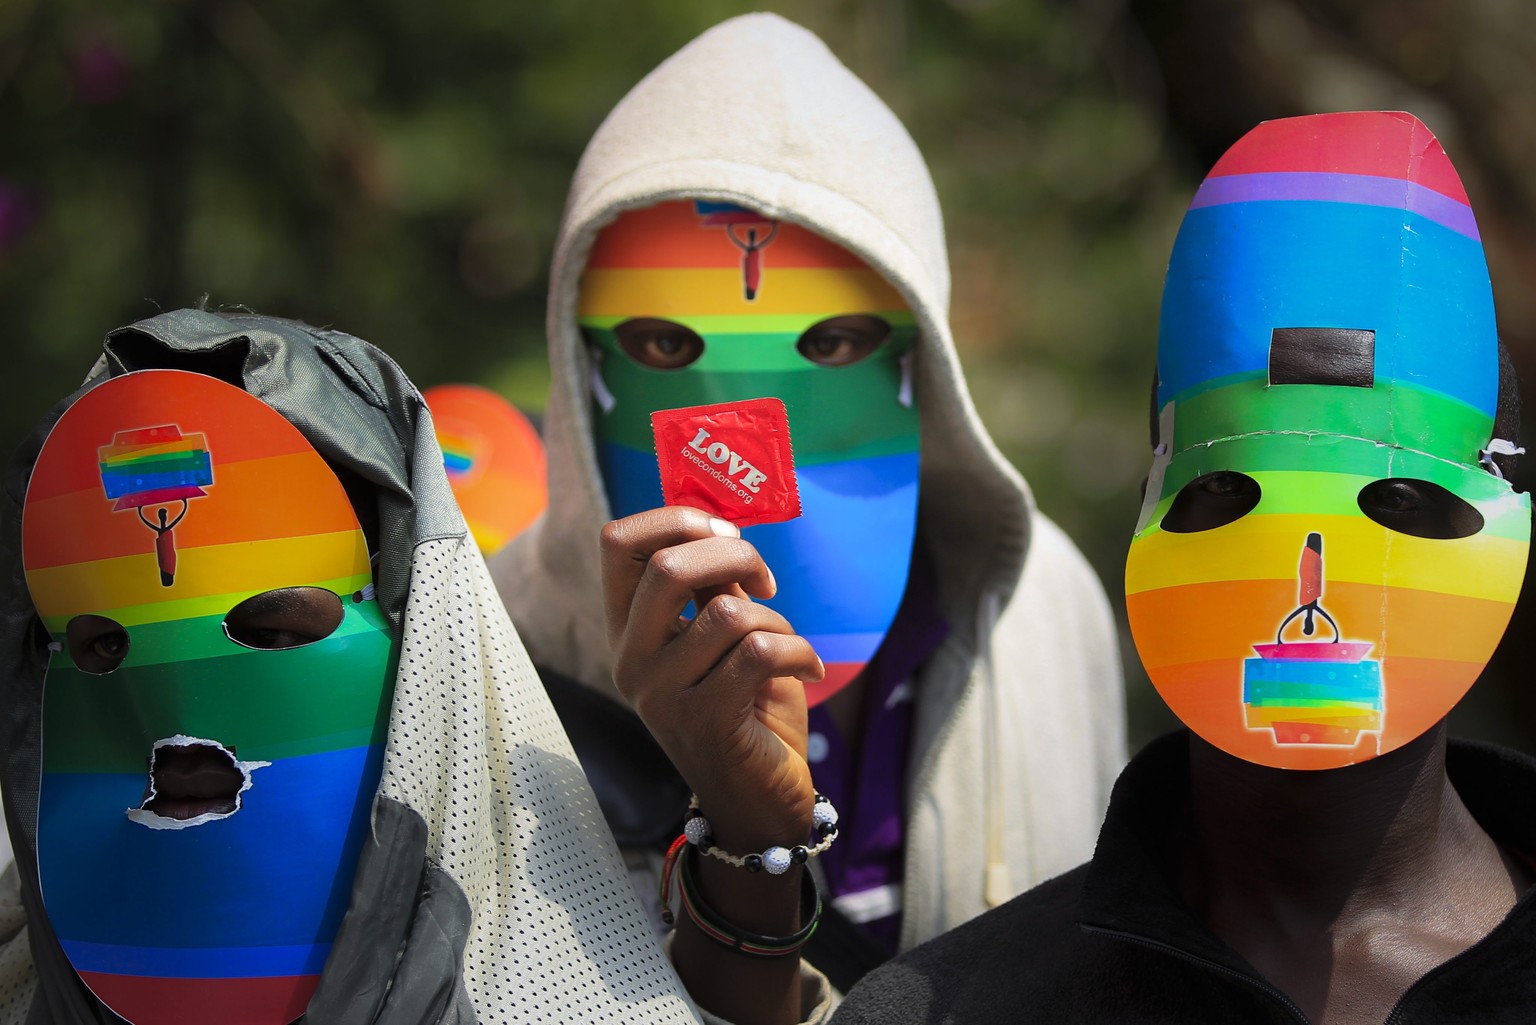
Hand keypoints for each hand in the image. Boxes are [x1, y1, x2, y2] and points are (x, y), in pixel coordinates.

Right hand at [600, 505, 823, 848]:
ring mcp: (662, 694)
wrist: (759, 802)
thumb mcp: (723, 638)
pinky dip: (799, 651)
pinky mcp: (703, 722)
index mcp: (626, 630)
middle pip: (669, 566)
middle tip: (766, 582)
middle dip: (736, 555)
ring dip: (776, 621)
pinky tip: (806, 670)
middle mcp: (630, 660)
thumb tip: (722, 527)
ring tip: (787, 647)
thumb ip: (713, 587)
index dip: (677, 519)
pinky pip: (759, 652)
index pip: (617, 543)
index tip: (726, 536)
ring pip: (729, 614)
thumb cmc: (746, 710)